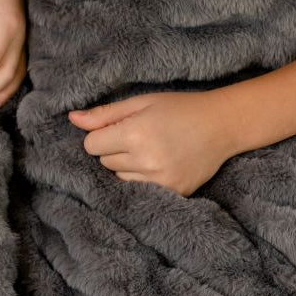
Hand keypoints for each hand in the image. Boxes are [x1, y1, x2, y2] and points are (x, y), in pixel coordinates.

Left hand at [69, 90, 233, 195]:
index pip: (91, 145)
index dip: (102, 135)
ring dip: (127, 166)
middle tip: (141, 136)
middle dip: (115, 150)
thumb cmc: (179, 108)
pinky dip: (143, 178)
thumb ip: (104, 114)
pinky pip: (139, 189)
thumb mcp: (140, 103)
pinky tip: (160, 163)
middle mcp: (146, 160)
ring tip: (152, 149)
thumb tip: (71, 119)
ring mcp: (160, 179)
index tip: (120, 128)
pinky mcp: (173, 192)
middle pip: (104, 162)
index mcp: (135, 133)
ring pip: (119, 178)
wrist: (223, 125)